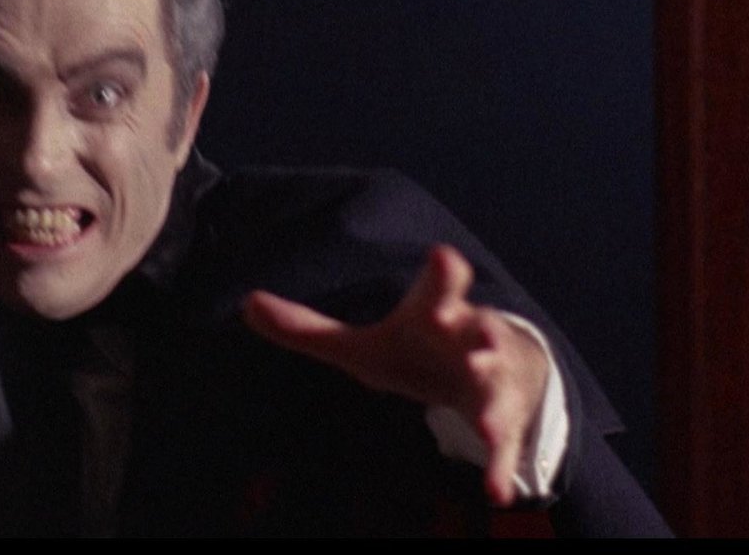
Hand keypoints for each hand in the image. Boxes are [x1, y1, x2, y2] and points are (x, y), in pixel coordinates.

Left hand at [242, 243, 548, 505]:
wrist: (497, 372)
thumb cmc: (419, 350)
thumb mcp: (364, 343)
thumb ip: (307, 329)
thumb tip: (246, 304)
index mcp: (434, 312)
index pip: (439, 284)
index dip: (442, 273)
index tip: (443, 257)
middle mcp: (469, 339)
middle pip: (477, 328)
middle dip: (478, 331)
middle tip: (479, 336)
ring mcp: (490, 379)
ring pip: (494, 384)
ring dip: (489, 400)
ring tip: (483, 425)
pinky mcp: (500, 420)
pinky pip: (502, 444)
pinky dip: (499, 467)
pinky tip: (496, 492)